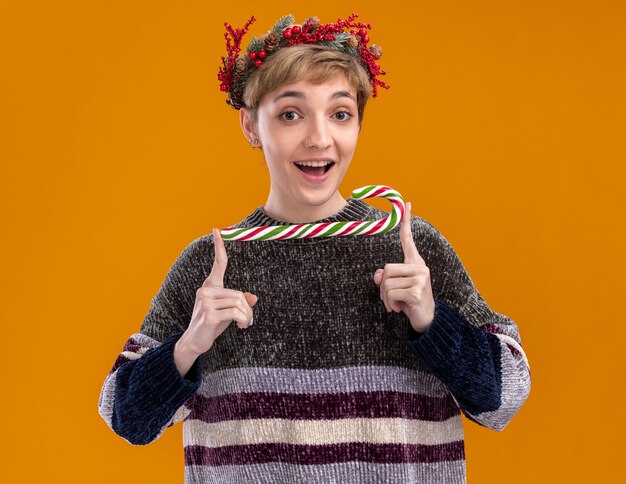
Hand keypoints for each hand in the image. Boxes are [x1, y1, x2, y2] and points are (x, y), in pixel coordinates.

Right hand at [174, 228, 257, 375]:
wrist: (194, 342)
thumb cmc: (211, 325)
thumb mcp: (228, 312)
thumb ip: (239, 303)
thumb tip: (253, 298)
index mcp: (209, 287)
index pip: (218, 264)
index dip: (218, 246)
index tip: (216, 230)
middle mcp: (205, 291)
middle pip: (238, 294)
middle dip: (247, 309)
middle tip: (247, 321)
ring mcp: (205, 302)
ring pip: (238, 303)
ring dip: (246, 316)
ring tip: (243, 325)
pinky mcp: (209, 314)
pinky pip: (235, 313)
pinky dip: (242, 320)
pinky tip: (240, 327)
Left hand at [373, 202, 434, 332]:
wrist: (427, 320)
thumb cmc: (410, 301)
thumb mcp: (395, 288)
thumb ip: (385, 278)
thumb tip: (378, 276)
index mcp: (415, 263)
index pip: (408, 240)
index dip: (406, 222)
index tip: (407, 204)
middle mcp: (420, 267)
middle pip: (386, 269)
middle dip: (382, 287)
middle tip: (390, 299)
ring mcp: (420, 278)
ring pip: (386, 283)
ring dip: (385, 298)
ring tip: (395, 306)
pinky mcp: (417, 290)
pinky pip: (391, 293)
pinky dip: (390, 304)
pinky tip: (398, 310)